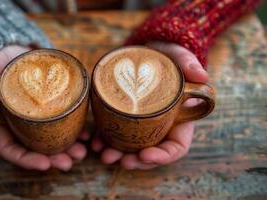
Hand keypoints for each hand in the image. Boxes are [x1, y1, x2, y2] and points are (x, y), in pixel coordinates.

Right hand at [0, 45, 88, 170]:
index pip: (9, 148)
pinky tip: (87, 136)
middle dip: (52, 159)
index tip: (44, 164)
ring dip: (67, 150)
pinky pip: (64, 126)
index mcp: (1, 122)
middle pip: (34, 150)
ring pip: (51, 142)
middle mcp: (19, 126)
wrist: (20, 53)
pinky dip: (75, 133)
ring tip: (81, 152)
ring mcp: (37, 121)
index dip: (26, 160)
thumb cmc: (3, 62)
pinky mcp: (53, 112)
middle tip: (68, 163)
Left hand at [91, 41, 208, 169]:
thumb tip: (202, 76)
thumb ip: (189, 63)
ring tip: (104, 155)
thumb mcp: (179, 56)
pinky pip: (115, 134)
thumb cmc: (167, 56)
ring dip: (118, 155)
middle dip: (136, 161)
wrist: (147, 51)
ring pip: (131, 147)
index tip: (145, 155)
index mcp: (179, 119)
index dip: (163, 156)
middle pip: (152, 153)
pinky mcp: (123, 117)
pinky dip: (105, 140)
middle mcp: (161, 126)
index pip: (176, 147)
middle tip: (121, 160)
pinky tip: (94, 142)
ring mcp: (141, 124)